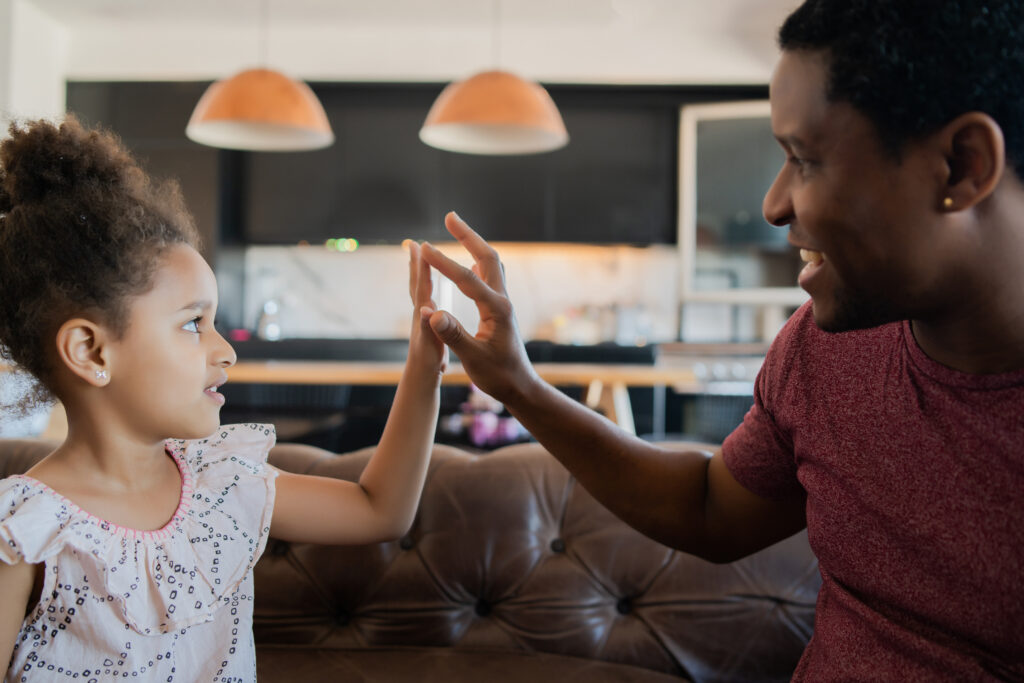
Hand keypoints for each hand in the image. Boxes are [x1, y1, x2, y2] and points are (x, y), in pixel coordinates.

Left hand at [405, 240, 447, 376]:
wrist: (420, 379)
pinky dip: (429, 290)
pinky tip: (432, 291)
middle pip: (416, 283)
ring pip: (420, 291)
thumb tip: (425, 309)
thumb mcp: (432, 346)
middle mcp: (420, 314)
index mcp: (423, 316)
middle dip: (415, 263)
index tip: (420, 245)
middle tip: (411, 244)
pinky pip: (428, 300)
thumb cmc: (428, 364)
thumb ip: (429, 327)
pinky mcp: (428, 325)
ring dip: (419, 273)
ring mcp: (423, 319)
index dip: (422, 266)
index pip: (422, 285)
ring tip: (420, 261)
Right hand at [419, 212, 538, 404]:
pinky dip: (478, 261)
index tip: (424, 247)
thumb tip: (431, 313)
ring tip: (457, 228)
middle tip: (450, 216)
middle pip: (487, 257)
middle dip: (468, 235)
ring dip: (473, 244)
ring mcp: (503, 303)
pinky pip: (490, 276)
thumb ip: (453, 334)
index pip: (466, 279)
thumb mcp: (474, 358)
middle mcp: (502, 300)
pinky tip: (470, 261)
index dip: (443, 263)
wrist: (521, 387)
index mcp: (496, 309)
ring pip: (490, 264)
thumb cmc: (498, 376)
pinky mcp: (500, 309)